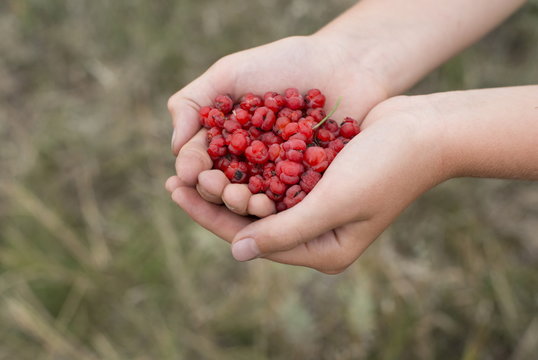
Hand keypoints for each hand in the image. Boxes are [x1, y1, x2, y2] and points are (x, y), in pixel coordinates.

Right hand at [166, 34, 387, 218]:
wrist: (343, 64)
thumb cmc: (284, 63)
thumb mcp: (229, 73)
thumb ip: (194, 101)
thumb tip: (174, 147)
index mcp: (223, 140)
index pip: (199, 163)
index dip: (192, 171)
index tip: (189, 174)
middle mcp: (246, 163)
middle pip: (223, 187)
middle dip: (216, 191)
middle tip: (218, 187)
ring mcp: (276, 177)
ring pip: (252, 201)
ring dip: (242, 205)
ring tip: (243, 200)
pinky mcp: (305, 186)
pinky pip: (288, 202)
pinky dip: (277, 206)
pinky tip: (270, 206)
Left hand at [167, 95, 448, 272]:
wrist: (425, 131)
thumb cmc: (385, 168)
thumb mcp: (333, 202)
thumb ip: (284, 231)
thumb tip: (235, 252)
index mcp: (321, 249)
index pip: (252, 238)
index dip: (210, 216)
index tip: (176, 192)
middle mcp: (316, 233)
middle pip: (251, 219)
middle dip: (213, 199)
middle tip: (174, 179)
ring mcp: (317, 206)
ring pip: (260, 196)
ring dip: (228, 180)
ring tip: (192, 165)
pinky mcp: (319, 179)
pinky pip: (276, 174)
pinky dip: (250, 164)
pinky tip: (225, 149)